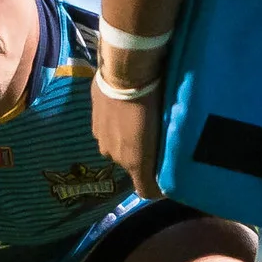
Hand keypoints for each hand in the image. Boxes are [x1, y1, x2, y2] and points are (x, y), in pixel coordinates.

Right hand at [93, 83, 164, 198]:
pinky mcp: (93, 122)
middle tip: (155, 137)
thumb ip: (164, 150)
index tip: (168, 179)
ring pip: (117, 147)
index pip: (145, 190)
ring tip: (139, 120)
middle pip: (131, 165)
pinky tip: (124, 109)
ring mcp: (101, 139)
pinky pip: (107, 132)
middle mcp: (115, 156)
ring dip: (126, 140)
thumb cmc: (152, 100)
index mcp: (135, 161)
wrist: (125, 71)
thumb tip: (168, 160)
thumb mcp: (165, 126)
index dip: (156, 189)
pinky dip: (115, 126)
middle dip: (142, 157)